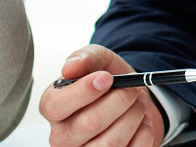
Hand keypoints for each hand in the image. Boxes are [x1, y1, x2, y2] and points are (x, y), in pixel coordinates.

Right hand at [41, 46, 163, 146]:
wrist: (128, 99)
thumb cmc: (106, 80)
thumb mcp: (98, 60)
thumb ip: (84, 58)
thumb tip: (70, 67)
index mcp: (52, 107)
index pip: (57, 106)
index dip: (84, 91)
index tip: (107, 77)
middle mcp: (62, 136)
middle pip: (89, 124)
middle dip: (118, 101)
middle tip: (132, 89)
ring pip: (110, 143)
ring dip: (133, 117)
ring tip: (137, 103)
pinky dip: (143, 133)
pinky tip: (142, 121)